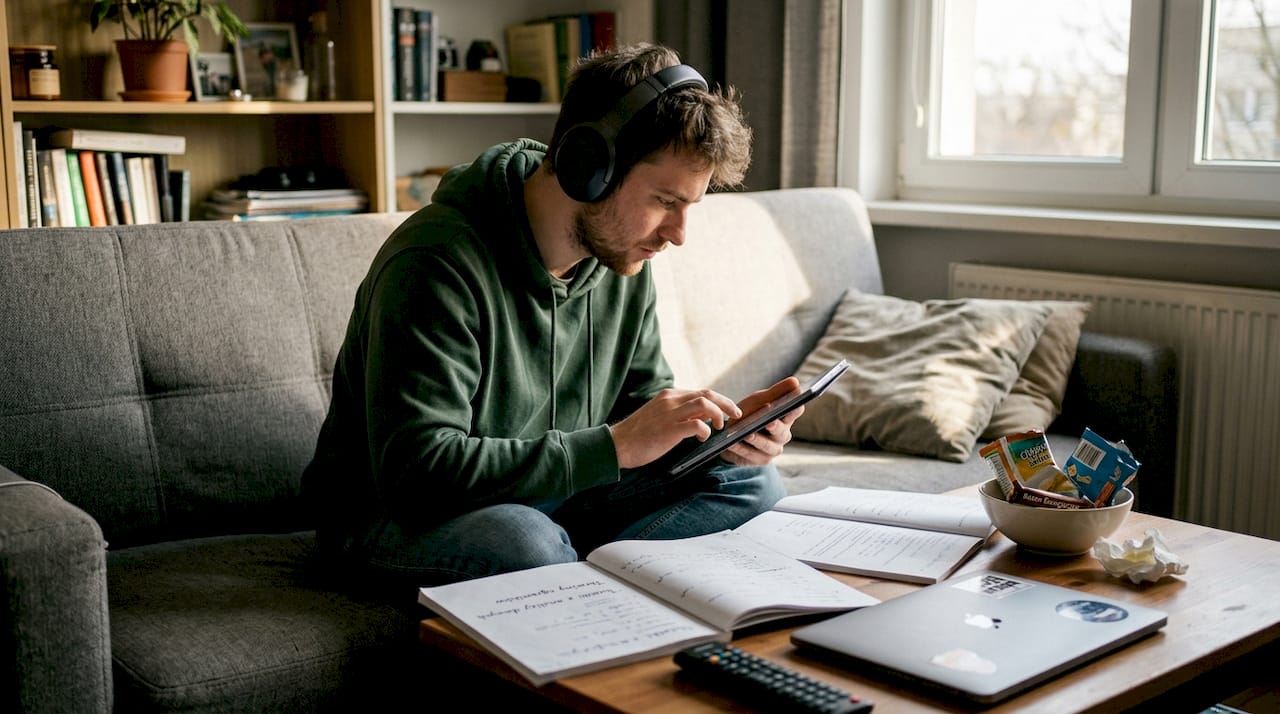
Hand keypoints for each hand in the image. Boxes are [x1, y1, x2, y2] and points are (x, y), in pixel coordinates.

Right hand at [609, 388, 741, 468]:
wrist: (618, 444)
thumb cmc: (639, 434)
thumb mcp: (661, 416)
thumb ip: (681, 412)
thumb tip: (705, 415)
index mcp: (669, 396)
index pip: (701, 392)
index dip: (719, 400)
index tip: (728, 410)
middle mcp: (671, 400)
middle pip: (707, 394)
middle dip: (726, 403)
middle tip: (736, 414)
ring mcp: (669, 414)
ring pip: (704, 404)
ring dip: (718, 414)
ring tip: (720, 426)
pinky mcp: (669, 429)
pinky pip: (696, 424)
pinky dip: (705, 430)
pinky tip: (703, 437)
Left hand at [720, 376, 802, 466]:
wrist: (731, 433)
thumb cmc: (751, 413)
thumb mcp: (760, 400)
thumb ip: (777, 392)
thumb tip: (796, 382)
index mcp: (786, 417)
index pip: (796, 411)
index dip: (796, 408)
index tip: (795, 403)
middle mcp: (783, 435)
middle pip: (781, 431)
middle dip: (775, 427)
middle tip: (769, 422)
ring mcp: (772, 449)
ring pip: (767, 446)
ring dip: (757, 440)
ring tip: (747, 434)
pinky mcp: (759, 460)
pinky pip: (750, 455)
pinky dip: (741, 448)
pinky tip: (732, 443)